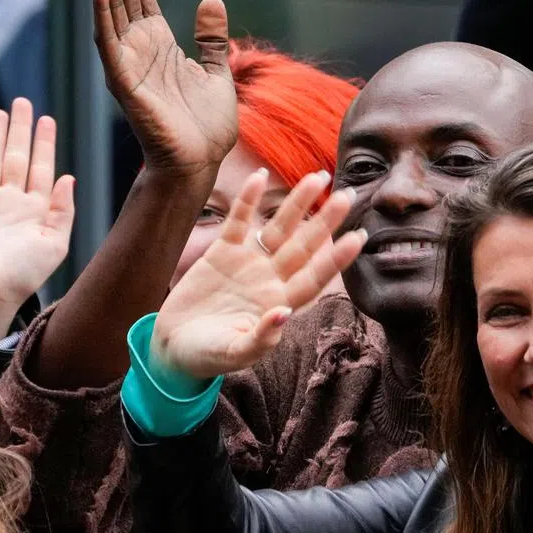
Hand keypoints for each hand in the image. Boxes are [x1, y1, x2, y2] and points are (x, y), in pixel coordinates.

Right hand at [0, 98, 74, 342]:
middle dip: (21, 130)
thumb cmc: (27, 273)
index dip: (45, 143)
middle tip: (23, 102)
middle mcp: (13, 200)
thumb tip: (68, 177)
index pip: (43, 167)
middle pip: (18, 156)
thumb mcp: (56, 243)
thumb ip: (64, 210)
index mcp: (37, 207)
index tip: (48, 119)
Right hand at [92, 0, 237, 180]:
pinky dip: (103, 12)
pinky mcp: (124, 82)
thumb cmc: (206, 127)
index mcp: (158, 43)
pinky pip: (108, 41)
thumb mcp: (217, 72)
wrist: (201, 163)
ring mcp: (128, 63)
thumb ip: (212, 38)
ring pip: (113, 8)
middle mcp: (138, 48)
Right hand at [152, 171, 365, 379]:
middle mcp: (271, 279)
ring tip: (318, 178)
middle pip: (304, 246)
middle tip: (348, 195)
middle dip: (326, 222)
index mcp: (280, 304)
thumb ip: (261, 338)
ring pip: (279, 228)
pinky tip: (258, 176)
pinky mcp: (222, 252)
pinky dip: (248, 200)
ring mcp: (248, 263)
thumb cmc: (208, 356)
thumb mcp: (234, 353)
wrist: (174, 346)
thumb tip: (283, 314)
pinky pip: (238, 221)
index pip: (315, 277)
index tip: (358, 237)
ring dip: (297, 203)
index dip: (336, 258)